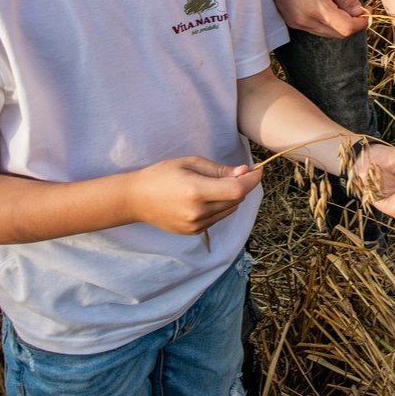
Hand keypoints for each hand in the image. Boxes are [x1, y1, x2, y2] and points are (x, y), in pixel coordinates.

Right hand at [125, 156, 262, 235]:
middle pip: (236, 200)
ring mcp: (195, 225)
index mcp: (196, 192)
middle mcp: (198, 212)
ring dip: (231, 197)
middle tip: (237, 172)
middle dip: (242, 185)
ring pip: (229, 210)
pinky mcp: (193, 232)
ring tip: (216, 184)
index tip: (259, 169)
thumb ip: (219, 170)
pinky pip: (218, 218)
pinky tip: (205, 197)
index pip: (238, 190)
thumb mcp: (190, 163)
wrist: (135, 199)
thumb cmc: (162, 175)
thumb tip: (244, 172)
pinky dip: (220, 206)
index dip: (252, 180)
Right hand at [255, 0, 367, 38]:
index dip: (360, 23)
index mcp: (315, 7)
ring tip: (342, 3)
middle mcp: (304, 20)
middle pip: (337, 34)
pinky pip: (315, 28)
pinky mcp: (291, 21)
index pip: (345, 28)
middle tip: (359, 8)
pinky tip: (327, 5)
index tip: (367, 12)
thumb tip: (359, 12)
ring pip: (327, 33)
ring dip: (339, 23)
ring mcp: (296, 23)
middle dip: (352, 24)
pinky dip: (327, 22)